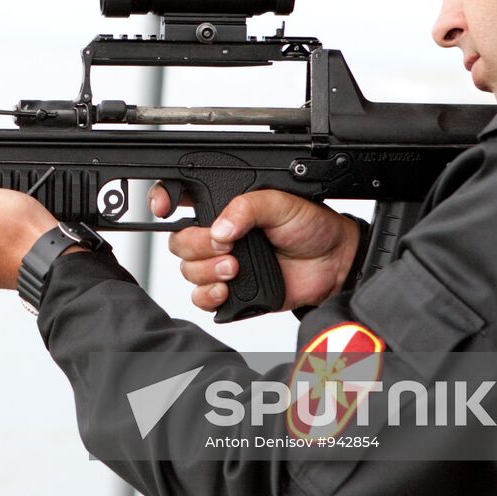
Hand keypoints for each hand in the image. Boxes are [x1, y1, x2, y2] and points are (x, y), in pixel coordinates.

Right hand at [150, 184, 360, 312]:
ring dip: (207, 271)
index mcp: (224, 206)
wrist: (333, 263)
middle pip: (179, 241)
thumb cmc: (310, 226)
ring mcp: (222, 263)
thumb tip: (220, 228)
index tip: (165, 209)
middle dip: (197, 246)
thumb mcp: (280, 202)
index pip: (180, 197)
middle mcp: (218, 234)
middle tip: (227, 248)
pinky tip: (227, 289)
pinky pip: (200, 298)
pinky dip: (208, 295)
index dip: (163, 200)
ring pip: (188, 270)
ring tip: (236, 268)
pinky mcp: (230, 291)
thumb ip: (247, 208)